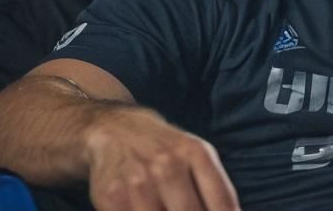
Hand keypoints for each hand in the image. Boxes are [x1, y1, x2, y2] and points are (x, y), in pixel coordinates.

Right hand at [84, 106, 238, 210]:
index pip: (222, 203)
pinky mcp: (111, 197)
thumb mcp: (195, 154)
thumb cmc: (165, 149)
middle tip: (190, 210)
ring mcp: (138, 182)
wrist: (115, 129)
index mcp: (195, 152)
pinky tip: (151, 209)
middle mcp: (168, 165)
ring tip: (169, 208)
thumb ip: (215, 188)